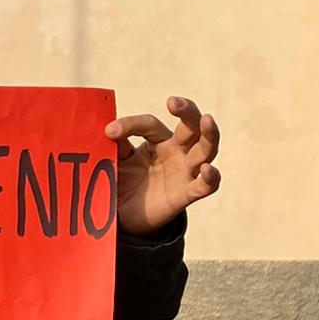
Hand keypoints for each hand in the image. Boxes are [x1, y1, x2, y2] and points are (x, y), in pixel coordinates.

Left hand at [105, 96, 220, 235]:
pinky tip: (207, 169)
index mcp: (158, 140)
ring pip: (206, 149)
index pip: (150, 125)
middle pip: (191, 126)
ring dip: (209, 134)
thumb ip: (116, 146)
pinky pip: (206, 185)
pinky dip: (210, 177)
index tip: (110, 131)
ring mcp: (185, 171)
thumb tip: (108, 129)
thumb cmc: (125, 182)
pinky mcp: (187, 194)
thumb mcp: (117, 161)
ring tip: (207, 119)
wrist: (127, 217)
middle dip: (187, 111)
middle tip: (173, 102)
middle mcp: (177, 151)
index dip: (131, 125)